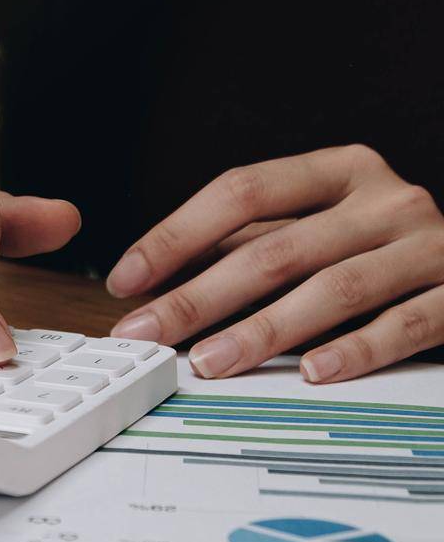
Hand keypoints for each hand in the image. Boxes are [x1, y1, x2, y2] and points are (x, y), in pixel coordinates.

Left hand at [107, 144, 443, 382]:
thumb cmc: (386, 244)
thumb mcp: (323, 225)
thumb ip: (255, 241)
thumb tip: (156, 280)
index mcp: (340, 170)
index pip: (241, 191)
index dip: (176, 236)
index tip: (127, 279)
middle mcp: (385, 199)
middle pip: (275, 249)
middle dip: (199, 296)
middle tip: (147, 333)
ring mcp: (428, 245)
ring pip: (333, 289)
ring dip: (263, 331)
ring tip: (210, 361)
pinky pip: (404, 324)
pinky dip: (355, 349)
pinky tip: (312, 371)